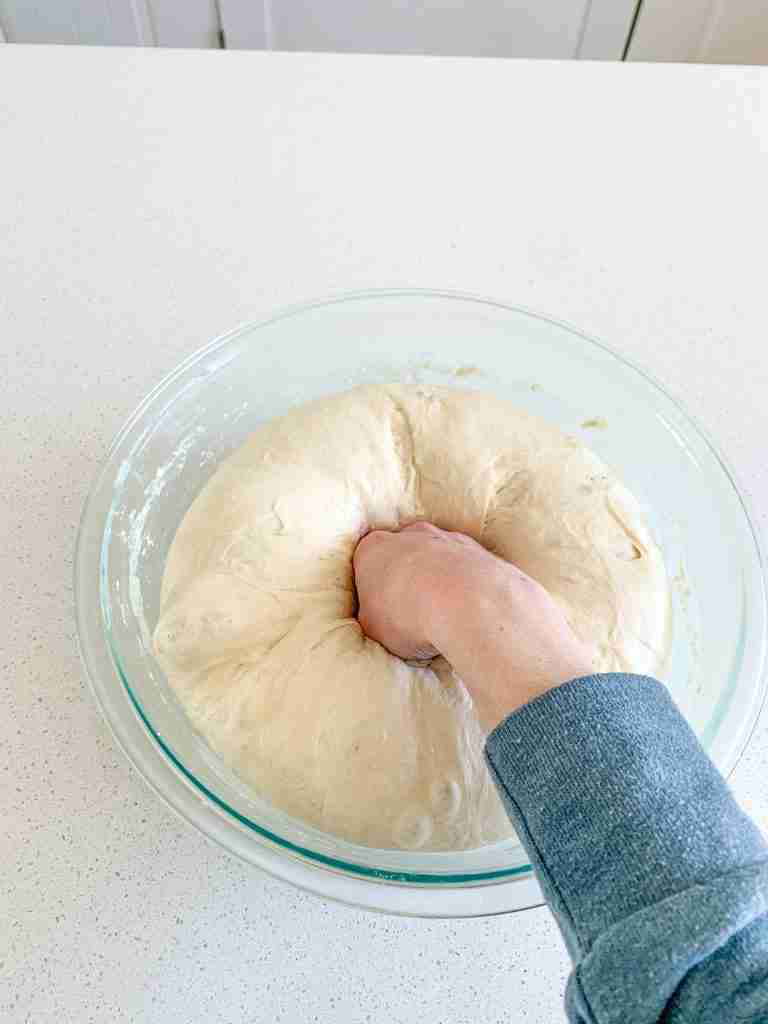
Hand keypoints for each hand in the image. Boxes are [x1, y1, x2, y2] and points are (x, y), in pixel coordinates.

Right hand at [353, 522, 593, 728]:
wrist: (466, 604)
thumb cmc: (409, 617)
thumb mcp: (374, 629)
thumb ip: (372, 617)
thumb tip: (378, 618)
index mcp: (373, 550)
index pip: (366, 564)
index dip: (373, 590)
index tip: (382, 612)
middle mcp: (408, 535)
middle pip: (403, 555)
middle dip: (407, 579)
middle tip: (412, 612)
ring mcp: (445, 538)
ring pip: (438, 557)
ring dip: (439, 579)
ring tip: (444, 614)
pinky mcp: (478, 549)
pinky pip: (466, 567)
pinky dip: (466, 583)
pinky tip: (468, 608)